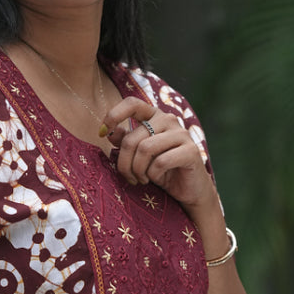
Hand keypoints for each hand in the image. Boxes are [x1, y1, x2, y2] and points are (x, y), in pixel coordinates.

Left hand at [103, 97, 215, 216]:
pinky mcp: (191, 151)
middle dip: (124, 163)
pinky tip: (156, 178)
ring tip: (141, 179)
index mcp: (154, 116)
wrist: (187, 189)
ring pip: (145, 149)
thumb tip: (109, 132)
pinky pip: (160, 162)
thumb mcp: (139, 156)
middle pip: (133, 138)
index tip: (102, 133)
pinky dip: (153, 175)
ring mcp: (181, 134)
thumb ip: (126, 141)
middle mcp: (168, 120)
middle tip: (129, 177)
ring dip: (138, 170)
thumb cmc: (160, 170)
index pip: (132, 104)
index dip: (113, 115)